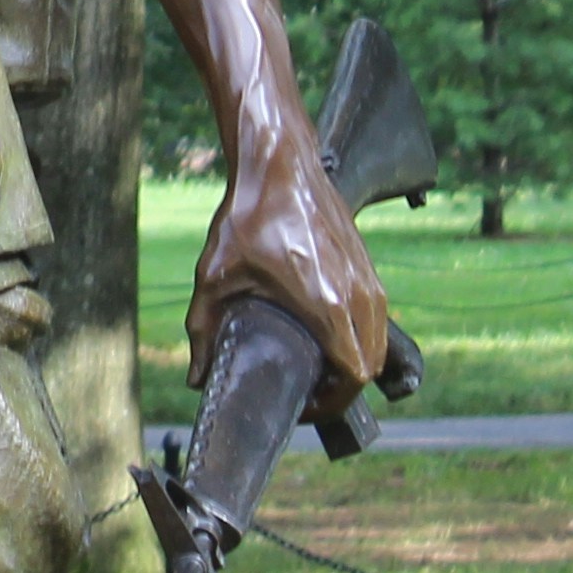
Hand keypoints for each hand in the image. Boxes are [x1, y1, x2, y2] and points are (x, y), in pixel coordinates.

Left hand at [190, 131, 391, 400]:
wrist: (280, 166)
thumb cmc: (249, 218)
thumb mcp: (215, 278)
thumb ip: (203, 332)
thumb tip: (195, 378)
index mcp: (329, 306)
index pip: (354, 378)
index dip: (330, 404)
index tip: (303, 406)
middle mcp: (360, 297)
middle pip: (370, 367)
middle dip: (341, 389)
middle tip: (306, 392)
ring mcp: (369, 280)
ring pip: (377, 342)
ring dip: (353, 361)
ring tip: (315, 366)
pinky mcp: (368, 267)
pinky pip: (375, 318)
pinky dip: (358, 336)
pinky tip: (324, 334)